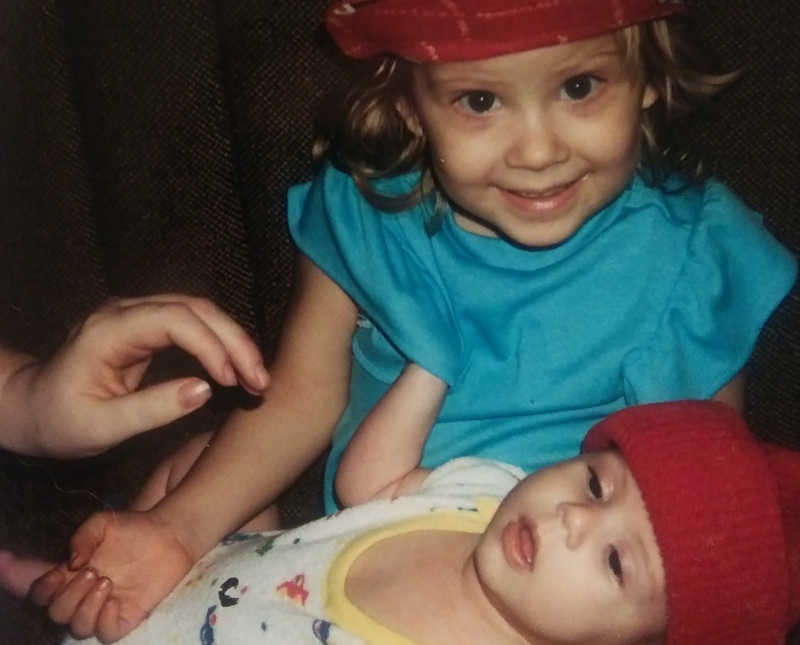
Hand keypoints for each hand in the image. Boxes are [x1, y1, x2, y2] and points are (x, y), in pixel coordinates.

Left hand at [25, 294, 269, 456]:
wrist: (31, 406)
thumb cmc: (59, 421)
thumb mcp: (100, 428)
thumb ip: (151, 410)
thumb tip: (205, 391)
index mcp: (109, 331)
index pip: (175, 320)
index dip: (211, 346)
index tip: (232, 382)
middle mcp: (125, 311)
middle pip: (196, 309)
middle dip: (235, 342)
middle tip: (260, 381)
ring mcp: (136, 313)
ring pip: (200, 312)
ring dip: (233, 341)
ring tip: (256, 378)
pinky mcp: (147, 325)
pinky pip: (193, 323)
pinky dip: (220, 344)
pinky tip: (236, 368)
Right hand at [28, 509, 193, 641]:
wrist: (168, 534)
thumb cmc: (132, 528)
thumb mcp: (101, 523)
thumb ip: (82, 537)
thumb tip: (71, 563)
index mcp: (71, 574)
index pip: (41, 594)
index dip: (41, 590)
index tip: (56, 575)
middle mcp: (84, 595)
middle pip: (57, 614)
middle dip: (68, 596)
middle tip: (92, 572)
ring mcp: (105, 607)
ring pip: (79, 628)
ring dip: (86, 608)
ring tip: (106, 582)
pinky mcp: (128, 616)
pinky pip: (107, 634)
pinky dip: (105, 621)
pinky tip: (116, 601)